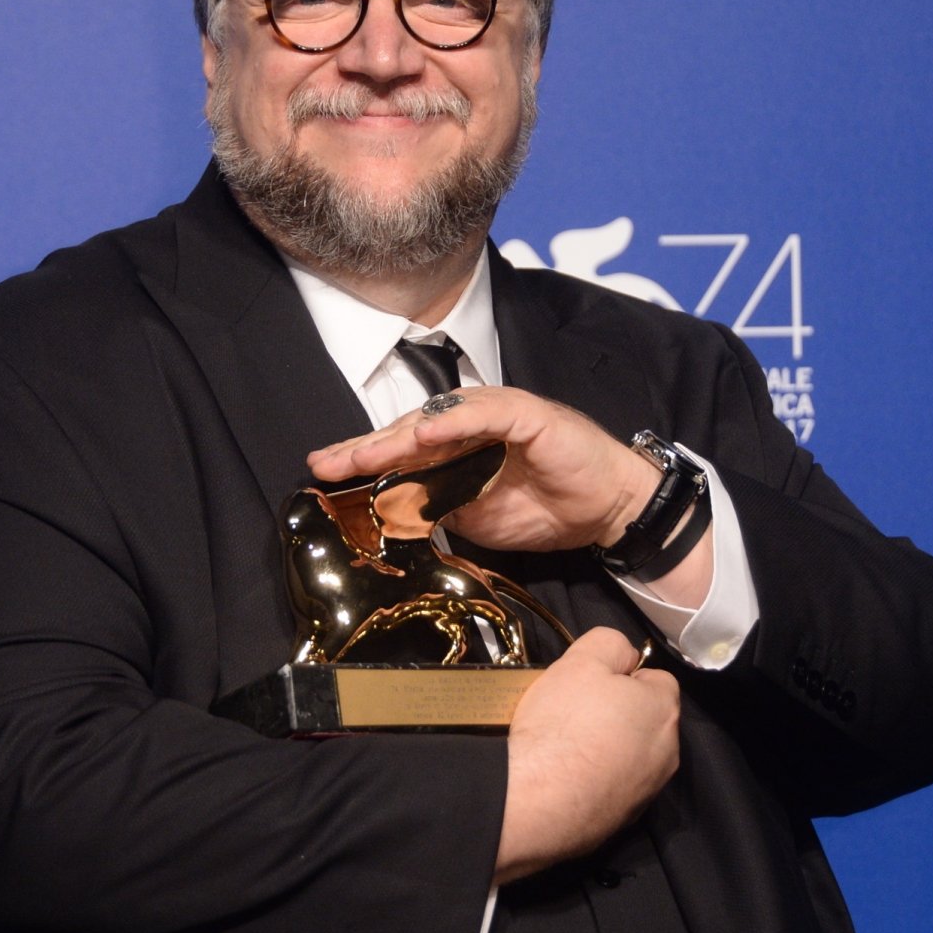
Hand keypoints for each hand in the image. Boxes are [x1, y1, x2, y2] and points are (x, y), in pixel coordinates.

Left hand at [306, 387, 658, 552]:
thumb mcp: (477, 519)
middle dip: (366, 448)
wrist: (608, 508)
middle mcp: (471, 423)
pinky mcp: (528, 414)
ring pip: (438, 419)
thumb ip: (436, 508)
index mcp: (457, 448)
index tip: (323, 473)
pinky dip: (456, 422)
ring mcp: (498, 413)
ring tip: (364, 453)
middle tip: (327, 464)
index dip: (362, 460)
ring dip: (399, 436)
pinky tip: (426, 432)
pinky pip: (486, 414)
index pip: (401, 451)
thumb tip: (387, 515)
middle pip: (409, 431)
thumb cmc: (546, 509)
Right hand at [495, 627, 679, 883]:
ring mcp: (647, 793)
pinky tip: (565, 778)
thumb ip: (611, 644)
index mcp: (663, 711)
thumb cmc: (561, 725)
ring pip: (631, 756)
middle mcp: (667, 753)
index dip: (622, 677)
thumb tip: (626, 657)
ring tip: (566, 750)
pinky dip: (596, 781)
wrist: (535, 803)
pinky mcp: (623, 822)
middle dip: (618, 714)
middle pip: (644, 720)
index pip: (656, 679)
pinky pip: (614, 789)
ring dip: (608, 749)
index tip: (591, 686)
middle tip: (575, 714)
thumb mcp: (582, 660)